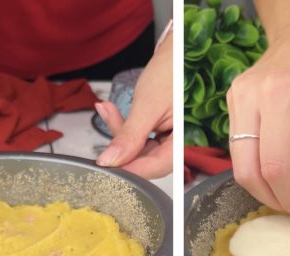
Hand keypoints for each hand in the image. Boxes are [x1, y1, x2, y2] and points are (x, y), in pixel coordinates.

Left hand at [95, 31, 173, 178]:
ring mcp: (174, 139)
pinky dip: (127, 127)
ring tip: (107, 110)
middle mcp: (182, 145)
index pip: (154, 167)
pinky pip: (144, 139)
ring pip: (143, 150)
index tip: (104, 164)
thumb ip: (130, 137)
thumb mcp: (147, 106)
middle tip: (106, 122)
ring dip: (121, 133)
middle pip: (148, 161)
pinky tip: (114, 112)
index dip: (128, 168)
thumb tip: (110, 161)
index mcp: (185, 143)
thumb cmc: (173, 71)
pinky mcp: (165, 133)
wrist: (181, 52)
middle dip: (121, 145)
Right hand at [226, 5, 289, 223]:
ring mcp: (235, 100)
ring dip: (266, 189)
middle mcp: (249, 99)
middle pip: (249, 173)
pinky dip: (260, 169)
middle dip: (276, 200)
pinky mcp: (231, 103)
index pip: (276, 168)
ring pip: (239, 166)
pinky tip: (284, 172)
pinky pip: (239, 150)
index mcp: (280, 99)